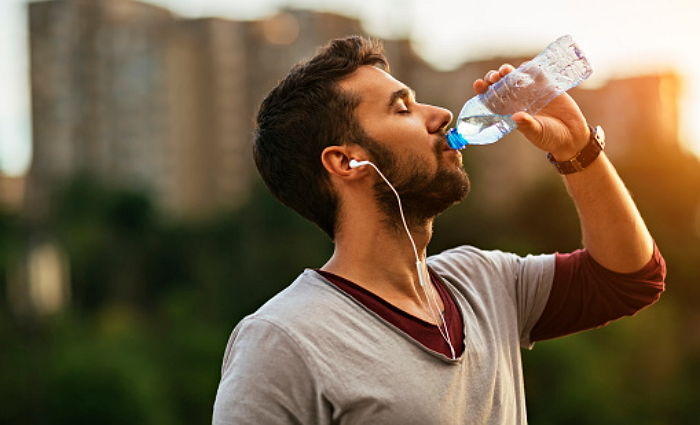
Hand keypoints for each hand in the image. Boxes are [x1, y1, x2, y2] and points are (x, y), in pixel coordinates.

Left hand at [473, 64, 589, 159]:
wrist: (573, 136)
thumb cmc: (550, 138)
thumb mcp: (537, 133)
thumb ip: (527, 125)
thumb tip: (516, 116)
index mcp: (510, 112)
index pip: (492, 99)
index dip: (483, 90)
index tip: (478, 84)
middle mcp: (518, 100)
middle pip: (501, 85)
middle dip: (495, 78)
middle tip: (494, 77)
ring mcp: (532, 92)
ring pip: (516, 77)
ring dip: (509, 71)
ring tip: (506, 70)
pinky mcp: (547, 86)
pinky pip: (536, 73)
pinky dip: (529, 68)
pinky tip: (525, 67)